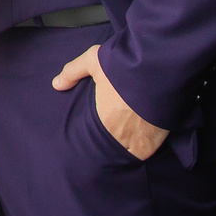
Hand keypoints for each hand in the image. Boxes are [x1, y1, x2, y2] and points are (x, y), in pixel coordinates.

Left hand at [51, 43, 166, 160]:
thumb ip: (72, 72)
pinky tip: (138, 143)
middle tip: (110, 135)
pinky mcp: (155, 141)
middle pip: (110, 147)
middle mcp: (120, 135)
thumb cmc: (124, 65)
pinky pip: (144, 154)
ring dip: (124, 149)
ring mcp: (138, 141)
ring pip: (126, 154)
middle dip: (108, 143)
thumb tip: (56, 84)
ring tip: (123, 140)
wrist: (159, 69)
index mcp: (104, 120)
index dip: (94, 136)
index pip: (93, 138)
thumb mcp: (93, 61)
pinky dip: (140, 151)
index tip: (96, 130)